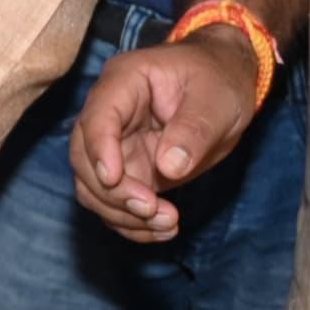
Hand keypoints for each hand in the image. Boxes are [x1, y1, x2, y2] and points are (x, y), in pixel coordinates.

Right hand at [71, 38, 261, 242]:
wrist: (225, 84)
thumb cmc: (219, 80)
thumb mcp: (217, 98)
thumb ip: (194, 129)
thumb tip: (169, 167)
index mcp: (125, 82)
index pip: (97, 116)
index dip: (100, 149)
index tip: (114, 179)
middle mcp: (109, 114)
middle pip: (83, 157)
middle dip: (112, 191)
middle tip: (153, 209)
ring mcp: (115, 145)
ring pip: (92, 186)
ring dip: (121, 213)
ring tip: (167, 223)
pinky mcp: (128, 171)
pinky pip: (114, 203)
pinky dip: (133, 223)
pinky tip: (163, 229)